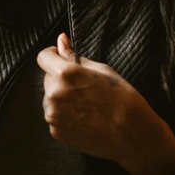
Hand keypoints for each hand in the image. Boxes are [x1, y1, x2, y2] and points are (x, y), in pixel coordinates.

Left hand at [37, 33, 174, 174]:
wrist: (131, 134)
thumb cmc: (122, 98)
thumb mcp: (101, 70)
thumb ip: (74, 56)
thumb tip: (60, 40)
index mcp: (65, 74)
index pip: (43, 57)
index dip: (53, 55)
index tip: (62, 57)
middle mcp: (54, 94)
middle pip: (48, 78)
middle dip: (61, 78)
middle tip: (84, 87)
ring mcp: (53, 115)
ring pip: (51, 98)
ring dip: (62, 97)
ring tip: (87, 104)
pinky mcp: (56, 131)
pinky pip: (55, 115)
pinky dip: (65, 114)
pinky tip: (85, 117)